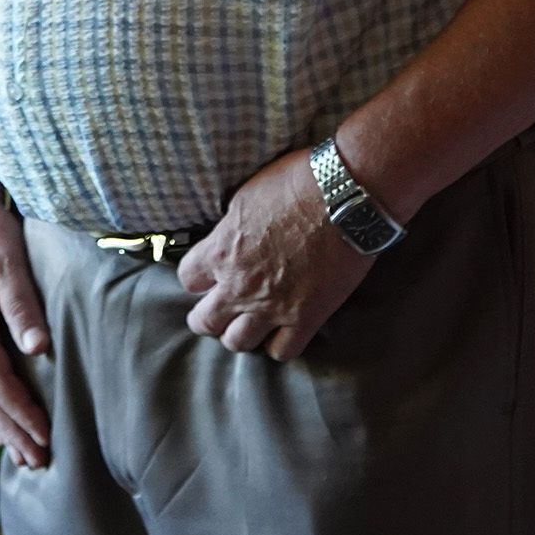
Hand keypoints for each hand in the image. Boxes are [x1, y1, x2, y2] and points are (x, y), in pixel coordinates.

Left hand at [177, 145, 376, 360]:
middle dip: (208, 316)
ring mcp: (272, 306)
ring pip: (237, 343)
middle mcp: (239, 285)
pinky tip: (282, 332)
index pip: (188, 279)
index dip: (197, 277)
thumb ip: (231, 227)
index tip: (207, 275)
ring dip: (239, 334)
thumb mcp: (247, 195)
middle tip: (220, 309)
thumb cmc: (298, 183)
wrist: (346, 196)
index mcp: (221, 251)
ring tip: (249, 324)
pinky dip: (278, 345)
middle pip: (204, 321)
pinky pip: (281, 351)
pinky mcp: (306, 318)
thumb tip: (227, 235)